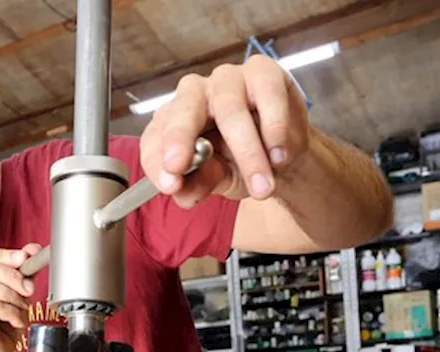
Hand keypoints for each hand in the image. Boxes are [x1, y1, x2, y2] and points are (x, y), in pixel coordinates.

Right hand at [0, 243, 39, 351]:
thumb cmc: (1, 329)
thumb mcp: (14, 294)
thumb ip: (19, 271)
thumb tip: (32, 250)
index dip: (3, 254)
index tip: (25, 259)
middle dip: (11, 275)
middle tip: (28, 289)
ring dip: (12, 296)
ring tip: (21, 309)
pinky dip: (12, 312)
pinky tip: (16, 321)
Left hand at [139, 54, 311, 208]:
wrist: (284, 156)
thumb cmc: (241, 164)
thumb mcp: (218, 181)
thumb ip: (199, 184)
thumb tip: (182, 192)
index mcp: (174, 121)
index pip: (155, 137)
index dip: (156, 160)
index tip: (169, 185)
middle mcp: (195, 94)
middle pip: (183, 110)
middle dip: (179, 138)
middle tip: (179, 166)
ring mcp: (228, 79)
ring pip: (229, 108)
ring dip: (247, 153)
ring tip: (262, 187)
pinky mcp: (263, 72)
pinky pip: (266, 93)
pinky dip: (274, 127)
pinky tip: (279, 155)